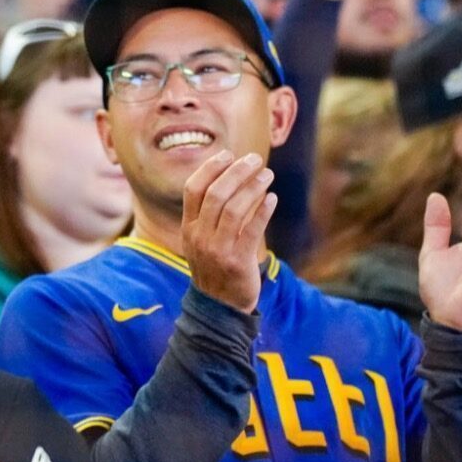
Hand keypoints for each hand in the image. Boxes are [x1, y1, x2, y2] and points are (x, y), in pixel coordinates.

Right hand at [181, 152, 277, 313]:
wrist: (218, 307)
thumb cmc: (214, 267)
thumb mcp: (201, 241)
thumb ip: (207, 214)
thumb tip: (227, 178)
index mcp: (188, 229)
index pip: (193, 189)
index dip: (210, 168)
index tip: (228, 154)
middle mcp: (199, 237)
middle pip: (216, 194)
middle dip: (237, 172)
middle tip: (255, 159)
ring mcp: (217, 250)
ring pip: (235, 209)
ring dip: (253, 187)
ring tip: (267, 175)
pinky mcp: (238, 261)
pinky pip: (252, 230)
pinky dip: (263, 210)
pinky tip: (272, 198)